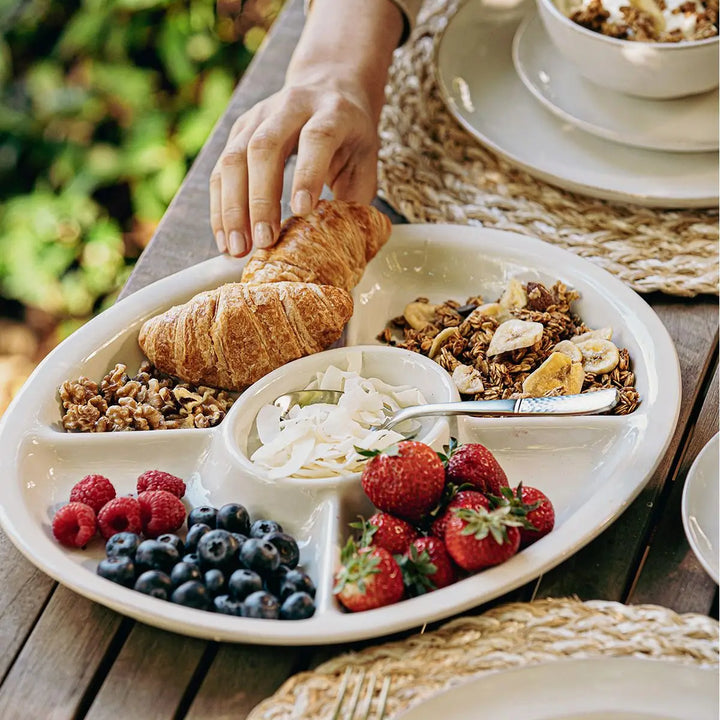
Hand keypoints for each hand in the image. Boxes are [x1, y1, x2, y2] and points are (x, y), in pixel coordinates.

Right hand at [210, 76, 379, 256]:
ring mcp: (258, 116)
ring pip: (234, 158)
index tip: (301, 211)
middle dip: (260, 199)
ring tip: (236, 248)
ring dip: (233, 208)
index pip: (316, 138)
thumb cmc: (351, 137)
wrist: (330, 87)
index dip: (307, 174)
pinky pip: (220, 169)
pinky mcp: (238, 130)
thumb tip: (338, 246)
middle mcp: (291, 107)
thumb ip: (355, 200)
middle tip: (264, 241)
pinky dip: (220, 206)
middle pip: (265, 148)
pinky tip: (224, 237)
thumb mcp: (365, 162)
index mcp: (332, 112)